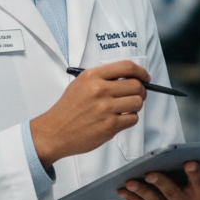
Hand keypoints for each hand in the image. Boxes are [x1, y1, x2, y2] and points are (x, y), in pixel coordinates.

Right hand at [31, 60, 149, 167]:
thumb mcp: (81, 84)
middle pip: (136, 85)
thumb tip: (130, 77)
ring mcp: (105, 108)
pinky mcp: (110, 125)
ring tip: (125, 108)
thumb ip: (103, 78)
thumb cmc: (68, 109)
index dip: (141, 72)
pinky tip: (119, 119)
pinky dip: (130, 119)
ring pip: (138, 102)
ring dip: (135, 106)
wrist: (55, 132)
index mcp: (92, 76)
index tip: (145, 77)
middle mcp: (100, 90)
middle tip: (137, 95)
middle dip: (141, 91)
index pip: (127, 67)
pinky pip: (133, 119)